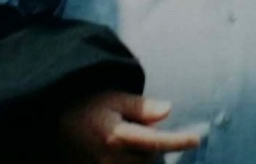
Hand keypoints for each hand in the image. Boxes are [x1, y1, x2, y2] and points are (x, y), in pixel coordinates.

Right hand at [55, 91, 200, 162]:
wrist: (59, 119)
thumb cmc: (90, 103)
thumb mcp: (116, 98)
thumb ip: (142, 107)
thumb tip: (168, 109)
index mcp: (117, 136)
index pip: (155, 142)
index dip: (178, 141)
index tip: (196, 140)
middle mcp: (110, 159)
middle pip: (149, 158)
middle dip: (155, 144)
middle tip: (141, 125)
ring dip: (144, 154)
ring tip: (130, 135)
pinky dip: (134, 159)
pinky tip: (129, 149)